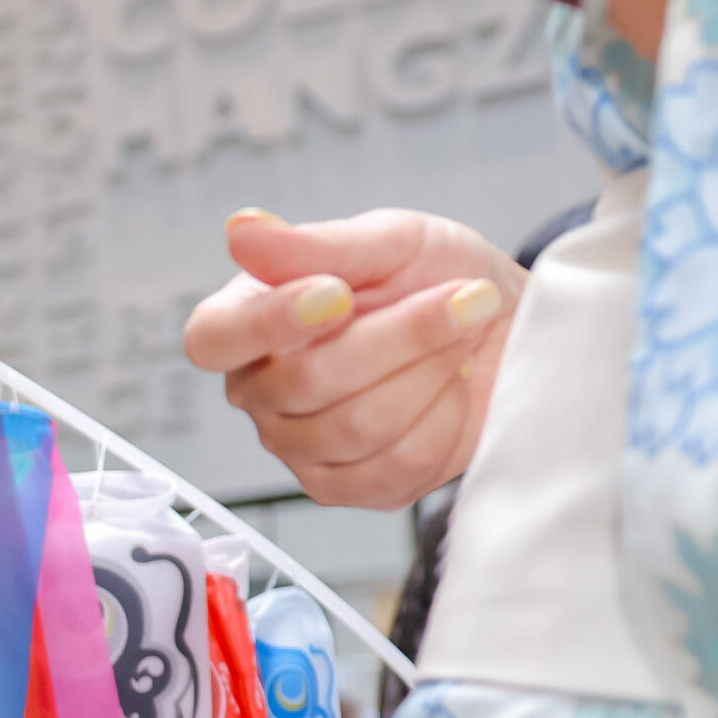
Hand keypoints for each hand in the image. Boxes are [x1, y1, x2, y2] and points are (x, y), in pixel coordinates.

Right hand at [183, 209, 522, 505]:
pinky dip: (444, 418)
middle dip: (399, 335)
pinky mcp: (351, 487)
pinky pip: (396, 463)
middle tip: (458, 297)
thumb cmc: (437, 275)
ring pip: (355, 426)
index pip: (212, 339)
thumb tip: (242, 229)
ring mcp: (300, 447)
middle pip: (303, 383)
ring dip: (429, 371)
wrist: (504, 326)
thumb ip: (315, 244)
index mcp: (247, 323)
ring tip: (461, 336)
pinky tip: (452, 388)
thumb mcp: (388, 240)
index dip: (268, 322)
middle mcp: (260, 392)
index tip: (337, 293)